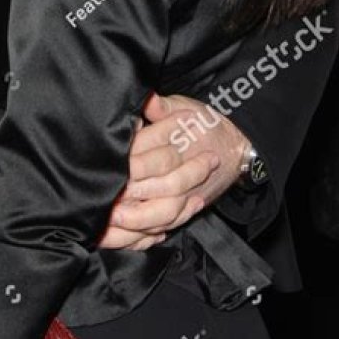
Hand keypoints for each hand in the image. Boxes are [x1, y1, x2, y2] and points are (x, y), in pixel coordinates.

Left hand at [99, 92, 249, 251]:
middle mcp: (182, 174)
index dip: (129, 170)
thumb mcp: (185, 106)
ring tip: (112, 223)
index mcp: (178, 146)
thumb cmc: (204, 124)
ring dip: (139, 223)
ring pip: (166, 215)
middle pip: (158, 191)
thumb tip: (148, 100)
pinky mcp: (187, 208)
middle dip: (131, 199)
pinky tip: (128, 238)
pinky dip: (151, 235)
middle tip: (104, 206)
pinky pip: (170, 226)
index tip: (108, 175)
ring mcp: (187, 195)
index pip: (151, 160)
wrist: (235, 146)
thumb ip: (163, 106)